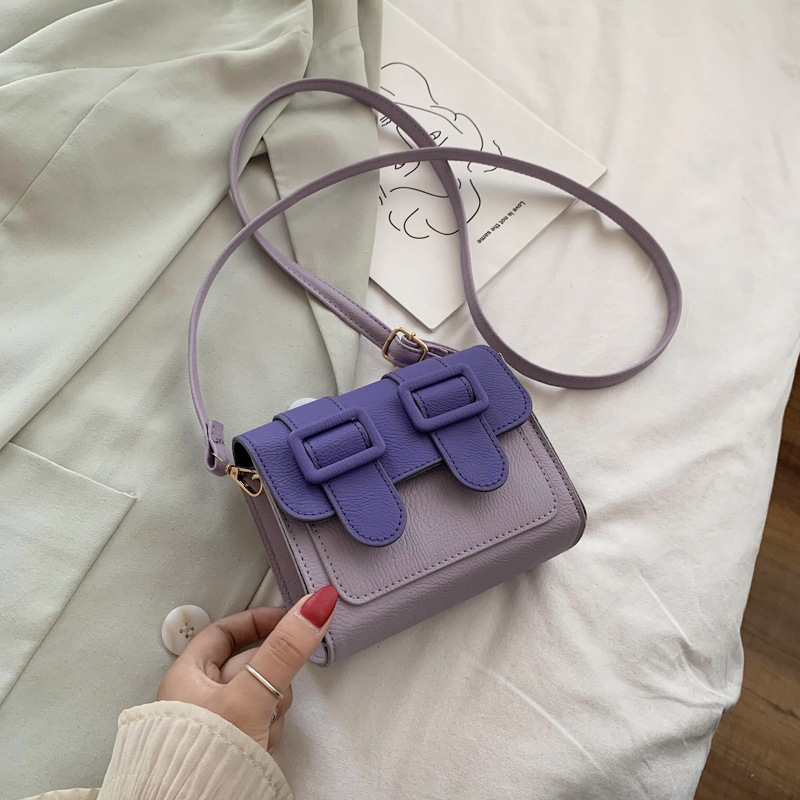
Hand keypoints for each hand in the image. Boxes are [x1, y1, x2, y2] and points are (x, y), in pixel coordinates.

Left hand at [157, 585, 337, 751]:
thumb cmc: (205, 759)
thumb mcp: (252, 693)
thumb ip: (285, 649)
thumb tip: (315, 605)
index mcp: (187, 675)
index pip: (226, 631)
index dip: (258, 621)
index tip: (288, 618)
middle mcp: (199, 696)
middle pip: (251, 663)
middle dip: (272, 673)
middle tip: (277, 683)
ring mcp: (218, 723)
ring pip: (262, 692)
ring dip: (273, 703)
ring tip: (265, 721)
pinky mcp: (235, 745)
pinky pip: (263, 720)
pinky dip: (270, 726)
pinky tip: (264, 741)